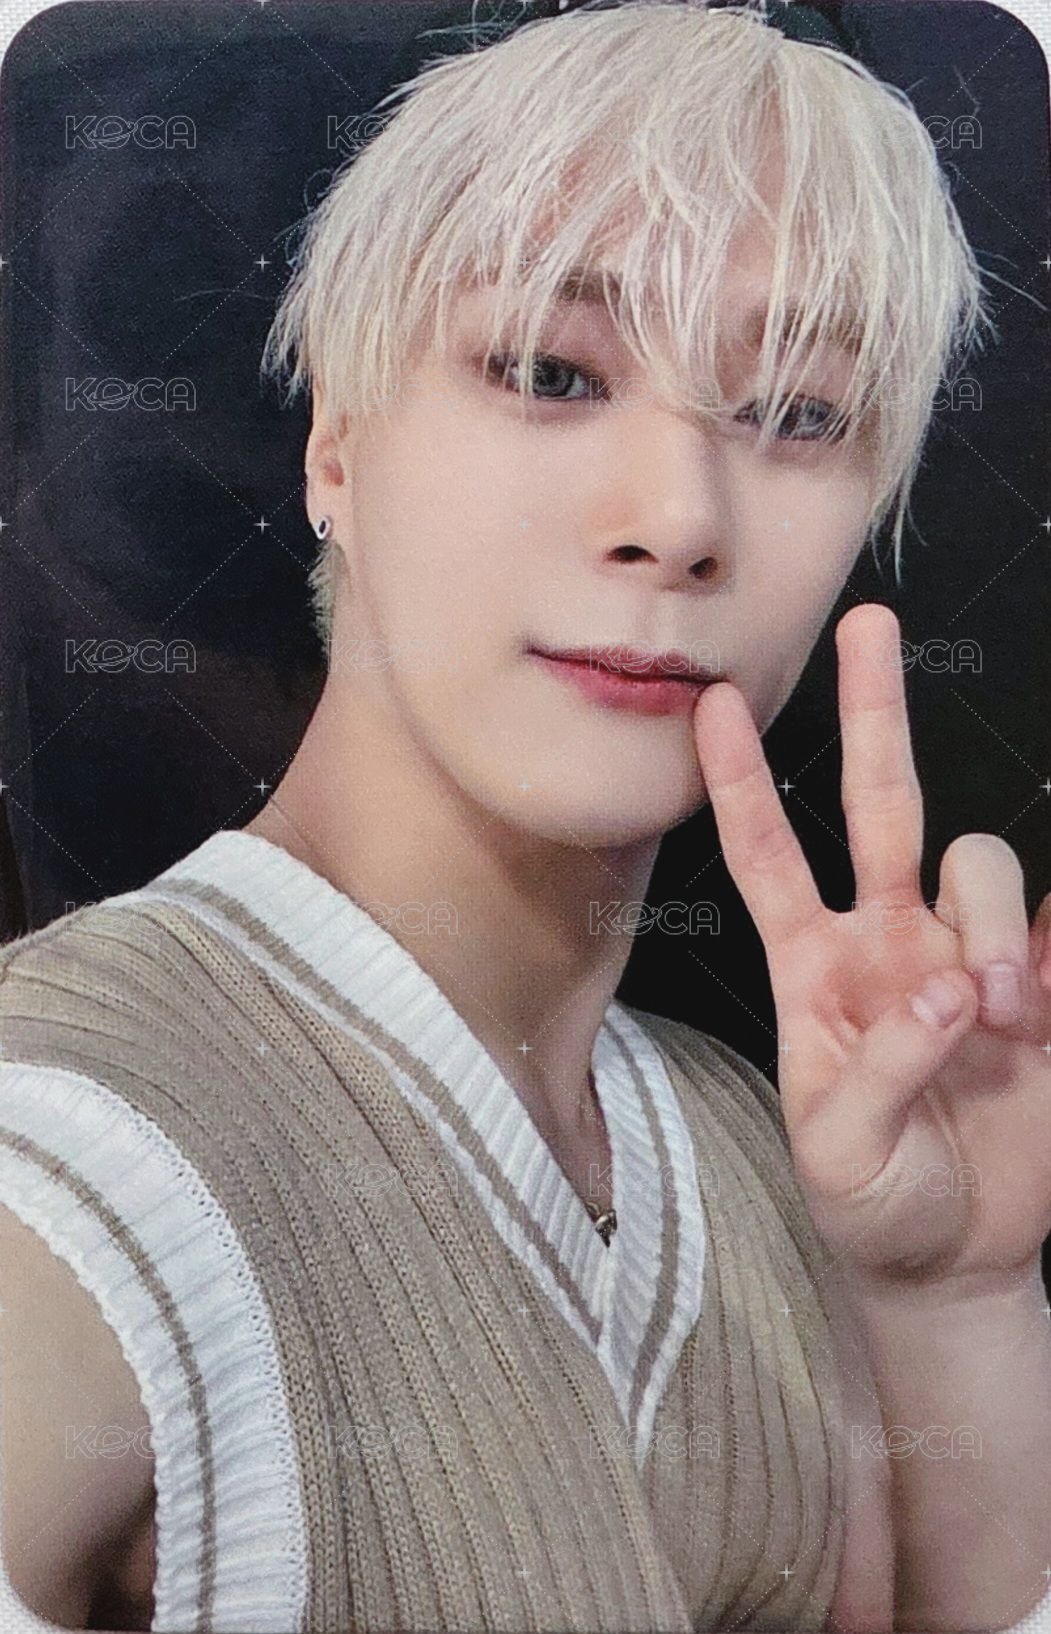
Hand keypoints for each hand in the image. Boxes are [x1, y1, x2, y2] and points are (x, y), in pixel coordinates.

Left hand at [692, 602, 1050, 1291]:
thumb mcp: (843, 1153)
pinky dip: (1047, 939)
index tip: (712, 704)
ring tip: (998, 1015)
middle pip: (879, 803)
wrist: (953, 1256)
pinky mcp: (1036, 985)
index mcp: (812, 969)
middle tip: (869, 625)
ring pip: (977, 864)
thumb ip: (884, 1067)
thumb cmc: (871, 1199)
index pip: (766, 856)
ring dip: (989, 922)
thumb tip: (949, 989)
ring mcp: (962, 955)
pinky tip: (1033, 993)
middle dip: (872, 714)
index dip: (739, 783)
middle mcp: (885, 940)